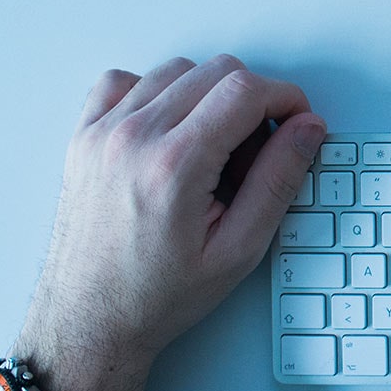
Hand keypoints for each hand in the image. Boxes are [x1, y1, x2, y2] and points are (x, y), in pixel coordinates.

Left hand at [11, 56, 325, 390]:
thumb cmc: (157, 295)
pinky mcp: (83, 136)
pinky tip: (170, 130)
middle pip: (215, 71)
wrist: (89, 321)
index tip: (296, 120)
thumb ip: (278, 180)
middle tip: (256, 148)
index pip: (245, 90)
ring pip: (176, 69)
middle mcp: (133, 138)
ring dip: (207, 95)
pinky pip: (125, 81)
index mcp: (174, 165)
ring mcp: (102, 133)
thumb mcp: (239, 250)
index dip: (285, 98)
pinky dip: (156, 92)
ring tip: (213, 146)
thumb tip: (307, 128)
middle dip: (252, 99)